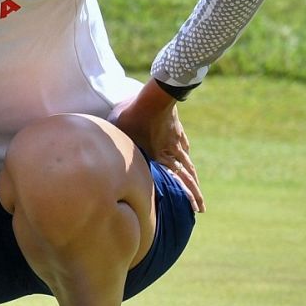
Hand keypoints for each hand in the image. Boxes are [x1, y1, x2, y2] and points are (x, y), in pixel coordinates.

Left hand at [109, 82, 204, 211]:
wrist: (155, 95)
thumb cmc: (132, 114)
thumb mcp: (119, 133)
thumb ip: (116, 147)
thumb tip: (103, 158)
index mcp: (158, 157)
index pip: (176, 182)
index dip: (186, 197)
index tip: (194, 211)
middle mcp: (171, 153)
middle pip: (187, 178)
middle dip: (195, 194)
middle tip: (201, 209)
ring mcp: (176, 142)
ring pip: (187, 164)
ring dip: (193, 179)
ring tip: (197, 189)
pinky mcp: (177, 131)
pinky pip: (183, 147)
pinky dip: (185, 157)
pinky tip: (185, 159)